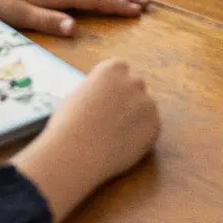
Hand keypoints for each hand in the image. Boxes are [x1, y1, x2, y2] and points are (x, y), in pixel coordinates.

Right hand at [12, 59, 158, 222]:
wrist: (75, 154)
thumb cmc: (67, 126)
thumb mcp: (78, 95)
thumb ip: (97, 89)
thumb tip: (104, 94)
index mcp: (113, 69)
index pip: (120, 69)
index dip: (113, 85)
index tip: (107, 98)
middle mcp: (134, 81)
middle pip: (135, 86)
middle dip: (128, 99)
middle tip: (113, 119)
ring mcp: (147, 103)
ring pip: (146, 107)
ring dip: (136, 117)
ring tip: (115, 135)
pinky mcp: (155, 126)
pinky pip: (151, 128)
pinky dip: (141, 136)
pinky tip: (122, 145)